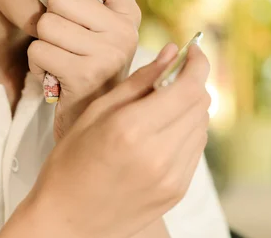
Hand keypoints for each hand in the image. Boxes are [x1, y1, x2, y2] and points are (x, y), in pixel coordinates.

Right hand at [14, 43, 210, 237]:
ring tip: (163, 104)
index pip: (188, 87)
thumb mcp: (98, 111)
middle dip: (192, 82)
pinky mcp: (177, 191)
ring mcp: (171, 176)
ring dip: (190, 106)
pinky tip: (163, 129)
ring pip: (202, 125)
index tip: (194, 50)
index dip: (198, 63)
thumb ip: (140, 79)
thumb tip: (172, 52)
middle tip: (174, 74)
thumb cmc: (72, 161)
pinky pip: (196, 148)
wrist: (67, 220)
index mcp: (133, 128)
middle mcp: (159, 154)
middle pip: (200, 104)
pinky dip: (187, 130)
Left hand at [27, 0, 141, 142]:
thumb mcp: (100, 27)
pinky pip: (38, 51)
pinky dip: (36, 63)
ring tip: (59, 56)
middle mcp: (125, 30)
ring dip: (42, 42)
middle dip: (49, 15)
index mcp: (129, 11)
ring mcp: (108, 54)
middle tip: (61, 35)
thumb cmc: (90, 61)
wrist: (94, 117)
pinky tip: (52, 74)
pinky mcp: (85, 76)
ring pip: (46, 25)